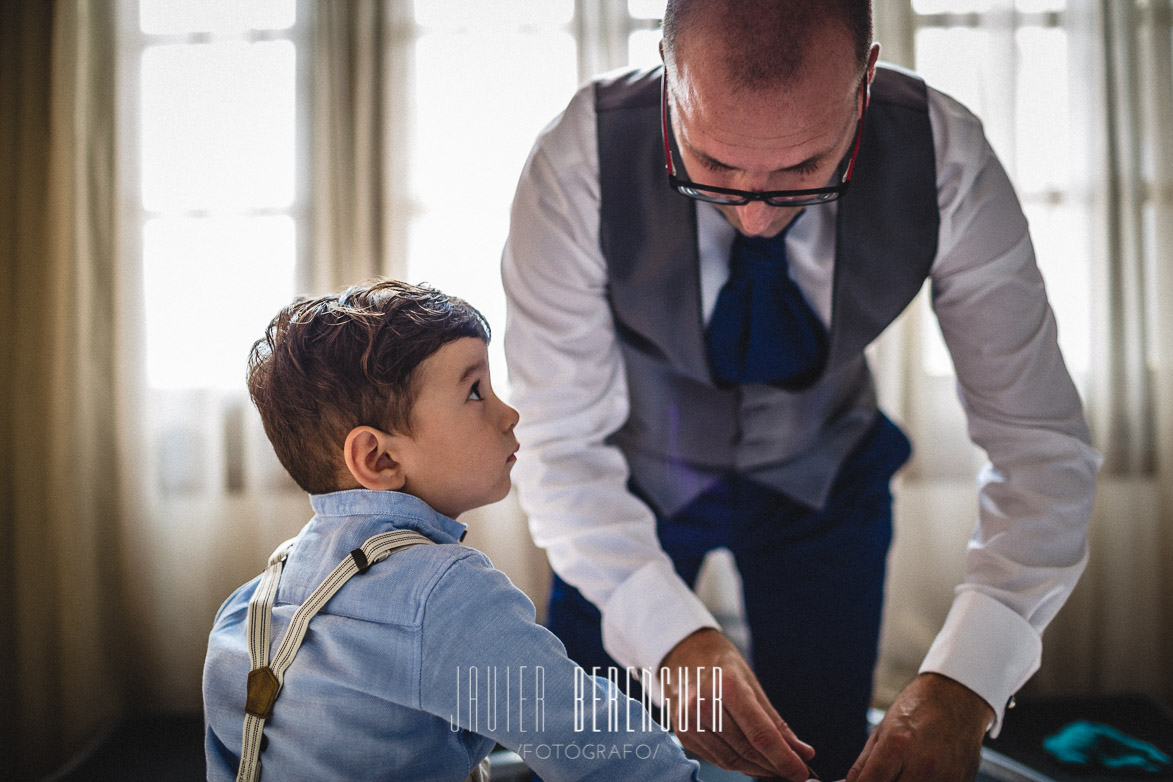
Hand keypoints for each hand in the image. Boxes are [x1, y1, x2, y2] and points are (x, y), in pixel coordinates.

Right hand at [659, 628, 814, 780]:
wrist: (683, 653)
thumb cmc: (721, 665)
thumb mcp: (752, 683)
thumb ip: (775, 722)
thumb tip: (802, 753)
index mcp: (726, 686)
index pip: (760, 734)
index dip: (784, 758)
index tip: (801, 771)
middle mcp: (703, 705)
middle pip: (746, 750)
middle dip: (774, 764)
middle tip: (793, 769)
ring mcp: (689, 721)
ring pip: (731, 760)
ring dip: (757, 768)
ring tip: (774, 766)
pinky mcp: (682, 733)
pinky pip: (716, 759)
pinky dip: (737, 763)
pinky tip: (751, 760)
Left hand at [847, 673, 993, 781]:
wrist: (957, 697)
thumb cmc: (918, 709)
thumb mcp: (883, 728)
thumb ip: (865, 762)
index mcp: (897, 745)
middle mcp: (922, 765)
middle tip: (885, 772)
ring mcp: (944, 777)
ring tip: (904, 770)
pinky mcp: (960, 781)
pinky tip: (922, 773)